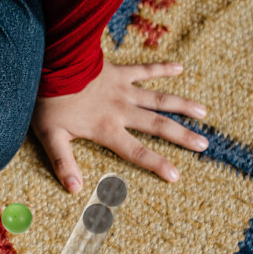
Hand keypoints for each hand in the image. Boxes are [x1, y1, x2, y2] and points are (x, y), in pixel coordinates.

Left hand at [31, 60, 208, 192]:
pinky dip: (163, 68)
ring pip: (159, 99)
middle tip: (203, 144)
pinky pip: (145, 70)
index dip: (157, 164)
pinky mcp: (119, 72)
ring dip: (182, 105)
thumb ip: (63, 163)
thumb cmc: (49, 103)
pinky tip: (180, 67)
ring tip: (203, 112)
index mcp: (106, 129)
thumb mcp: (51, 138)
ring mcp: (123, 89)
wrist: (54, 64)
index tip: (176, 175)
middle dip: (182, 136)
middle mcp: (121, 111)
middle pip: (157, 125)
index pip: (136, 151)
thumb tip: (75, 189)